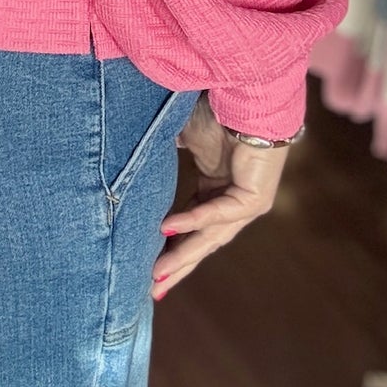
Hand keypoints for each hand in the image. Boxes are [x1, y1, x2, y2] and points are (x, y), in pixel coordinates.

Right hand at [151, 94, 288, 299]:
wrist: (245, 97)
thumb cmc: (215, 112)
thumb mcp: (182, 138)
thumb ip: (163, 156)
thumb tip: (132, 159)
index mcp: (216, 191)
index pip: (191, 229)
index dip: (170, 248)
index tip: (149, 268)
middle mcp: (232, 203)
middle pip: (200, 242)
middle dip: (177, 267)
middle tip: (153, 289)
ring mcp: (245, 204)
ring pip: (210, 237)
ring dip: (183, 256)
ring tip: (158, 273)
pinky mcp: (254, 199)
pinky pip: (218, 214)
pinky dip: (192, 221)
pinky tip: (168, 229)